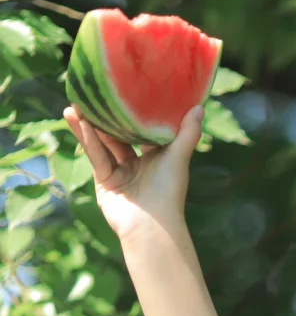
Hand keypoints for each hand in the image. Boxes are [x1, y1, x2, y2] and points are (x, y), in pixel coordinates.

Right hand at [61, 104, 203, 245]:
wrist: (151, 225)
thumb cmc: (169, 191)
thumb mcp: (178, 157)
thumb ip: (187, 133)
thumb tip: (199, 106)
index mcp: (156, 158)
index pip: (142, 130)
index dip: (133, 112)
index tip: (123, 90)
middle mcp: (138, 165)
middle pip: (119, 135)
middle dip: (105, 116)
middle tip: (93, 92)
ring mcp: (120, 173)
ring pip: (103, 144)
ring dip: (88, 124)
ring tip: (75, 101)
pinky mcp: (105, 181)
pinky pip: (96, 156)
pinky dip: (87, 139)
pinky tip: (76, 119)